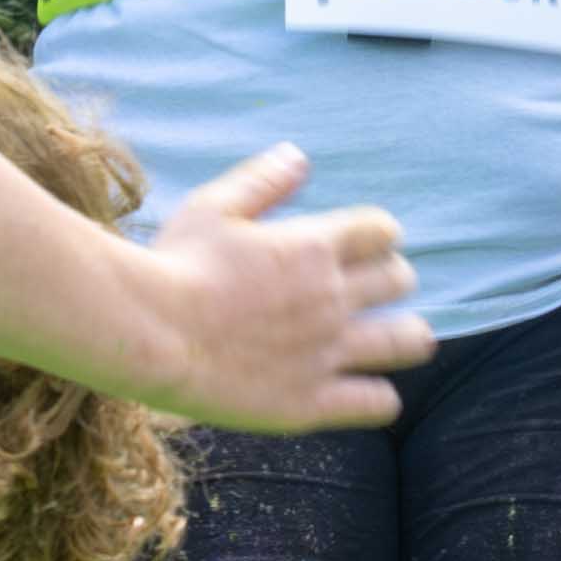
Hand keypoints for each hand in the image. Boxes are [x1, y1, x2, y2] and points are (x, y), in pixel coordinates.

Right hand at [132, 145, 429, 433]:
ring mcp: (326, 352)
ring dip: (411, 336)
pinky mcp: (311, 402)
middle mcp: (331, 297)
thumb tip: (299, 157)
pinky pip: (376, 402)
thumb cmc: (173, 265)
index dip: (378, 235)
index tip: (367, 244)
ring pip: (405, 341)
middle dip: (393, 279)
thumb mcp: (212, 207)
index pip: (380, 231)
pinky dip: (381, 397)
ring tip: (406, 338)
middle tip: (378, 289)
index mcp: (313, 246)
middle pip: (398, 281)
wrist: (149, 333)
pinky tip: (370, 393)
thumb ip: (262, 181)